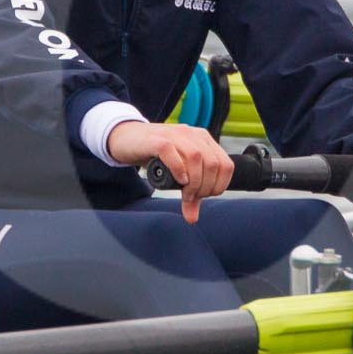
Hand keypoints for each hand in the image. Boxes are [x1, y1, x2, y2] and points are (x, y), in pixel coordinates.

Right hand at [108, 120, 232, 223]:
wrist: (127, 139)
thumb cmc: (154, 156)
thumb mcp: (176, 174)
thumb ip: (188, 193)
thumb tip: (193, 219)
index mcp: (203, 139)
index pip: (226, 165)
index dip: (219, 185)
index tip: (204, 196)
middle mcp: (192, 134)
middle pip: (212, 163)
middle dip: (205, 187)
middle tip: (191, 198)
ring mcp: (175, 134)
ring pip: (196, 157)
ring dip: (194, 182)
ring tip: (185, 194)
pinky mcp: (157, 139)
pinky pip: (172, 152)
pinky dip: (178, 169)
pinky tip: (178, 181)